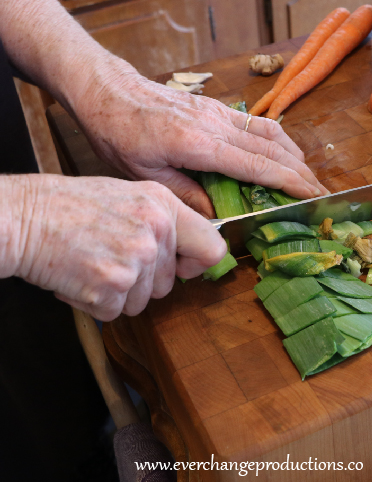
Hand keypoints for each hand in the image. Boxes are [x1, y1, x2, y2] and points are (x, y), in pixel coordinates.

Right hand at [5, 174, 225, 320]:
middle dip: (142, 280)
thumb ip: (164, 221)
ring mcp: (135, 259)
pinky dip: (97, 303)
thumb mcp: (129, 196)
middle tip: (112, 256)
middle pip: (169, 283)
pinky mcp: (112, 286)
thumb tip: (191, 252)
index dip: (199, 264)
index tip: (183, 267)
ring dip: (118, 292)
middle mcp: (156, 231)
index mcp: (164, 205)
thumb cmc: (70, 206)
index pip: (213, 248)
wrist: (23, 217)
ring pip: (142, 301)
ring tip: (94, 262)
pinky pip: (116, 311)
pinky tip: (82, 276)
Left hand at [71, 65, 327, 217]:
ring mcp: (217, 112)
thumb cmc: (119, 135)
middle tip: (320, 192)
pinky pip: (256, 122)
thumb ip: (185, 194)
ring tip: (307, 176)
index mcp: (198, 145)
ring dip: (293, 154)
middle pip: (272, 147)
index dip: (290, 181)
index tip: (312, 195)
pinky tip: (281, 152)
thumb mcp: (144, 174)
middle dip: (301, 171)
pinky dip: (277, 139)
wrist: (108, 91)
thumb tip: (216, 215)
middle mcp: (215, 124)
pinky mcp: (214, 107)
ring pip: (269, 130)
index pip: (257, 165)